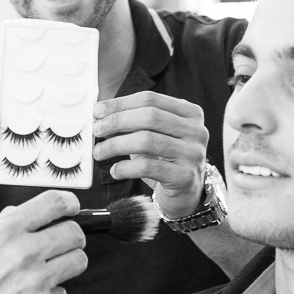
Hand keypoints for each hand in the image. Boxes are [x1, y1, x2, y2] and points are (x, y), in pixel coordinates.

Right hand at [0, 190, 87, 293]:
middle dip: (73, 238)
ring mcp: (37, 280)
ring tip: (51, 271)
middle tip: (64, 244)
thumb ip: (4, 227)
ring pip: (78, 260)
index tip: (72, 207)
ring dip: (69, 264)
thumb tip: (24, 213)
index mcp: (5, 231)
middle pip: (74, 232)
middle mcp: (23, 251)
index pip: (52, 202)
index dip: (69, 202)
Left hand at [92, 91, 207, 217]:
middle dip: (117, 121)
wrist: (187, 194)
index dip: (121, 103)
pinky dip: (126, 168)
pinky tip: (115, 171)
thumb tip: (100, 115)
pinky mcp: (185, 176)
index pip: (150, 99)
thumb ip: (134, 122)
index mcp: (189, 113)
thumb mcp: (154, 135)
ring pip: (147, 140)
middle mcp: (196, 130)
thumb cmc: (166, 161)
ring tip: (99, 152)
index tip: (98, 110)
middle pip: (150, 116)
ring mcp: (193, 153)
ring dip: (116, 145)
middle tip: (97, 130)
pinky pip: (148, 167)